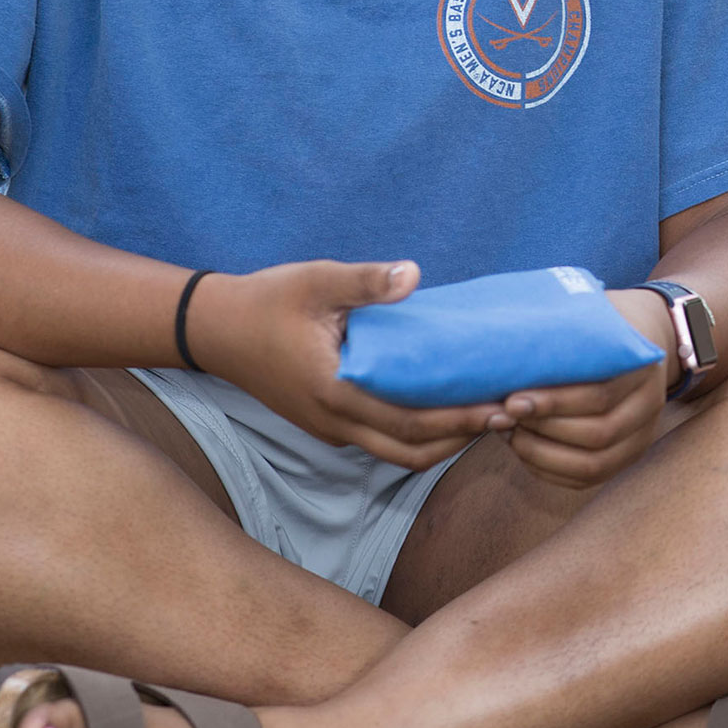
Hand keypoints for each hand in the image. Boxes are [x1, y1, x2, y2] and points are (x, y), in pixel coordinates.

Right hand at [192, 258, 506, 470]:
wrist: (216, 328)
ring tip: (485, 415)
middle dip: (464, 437)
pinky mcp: (328, 423)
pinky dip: (418, 434)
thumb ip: (366, 281)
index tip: (503, 407)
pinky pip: (381, 440)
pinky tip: (443, 406)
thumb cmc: (267, 300)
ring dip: (443, 441)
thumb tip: (414, 274)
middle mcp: (335, 421)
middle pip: (412, 451)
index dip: (460, 421)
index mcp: (336, 392)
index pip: (412, 424)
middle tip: (511, 414)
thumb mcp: (317, 280)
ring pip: (397, 453)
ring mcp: (330, 428)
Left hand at [495, 286, 676, 487]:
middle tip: (502, 417)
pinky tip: (523, 449)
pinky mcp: (628, 456)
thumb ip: (558, 329)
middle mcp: (650, 404)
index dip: (553, 404)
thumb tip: (499, 346)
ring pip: (593, 464)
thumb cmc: (600, 321)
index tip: (511, 399)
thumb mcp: (588, 312)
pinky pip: (588, 478)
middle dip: (542, 430)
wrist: (643, 333)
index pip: (600, 395)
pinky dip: (550, 471)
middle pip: (598, 434)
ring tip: (509, 432)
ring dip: (542, 454)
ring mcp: (643, 434)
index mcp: (643, 365)